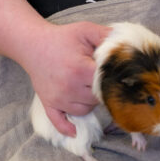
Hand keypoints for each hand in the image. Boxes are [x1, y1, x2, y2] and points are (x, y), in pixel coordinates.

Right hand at [22, 21, 109, 136]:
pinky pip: (59, 122)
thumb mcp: (85, 30)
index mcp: (80, 69)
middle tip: (101, 79)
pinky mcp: (49, 104)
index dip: (112, 79)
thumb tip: (126, 44)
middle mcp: (69, 87)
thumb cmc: (62, 38)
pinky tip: (75, 131)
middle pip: (97, 98)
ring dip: (90, 102)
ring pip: (84, 110)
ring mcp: (58, 98)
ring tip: (87, 86)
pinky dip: (68, 127)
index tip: (116, 74)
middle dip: (102, 90)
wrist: (33, 45)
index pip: (105, 83)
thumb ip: (106, 35)